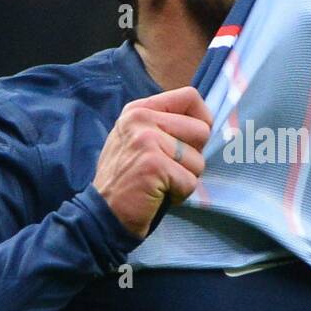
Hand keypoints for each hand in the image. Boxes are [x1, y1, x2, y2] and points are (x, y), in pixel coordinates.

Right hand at [93, 86, 212, 237]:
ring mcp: (146, 140)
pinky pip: (190, 182)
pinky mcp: (154, 164)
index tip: (193, 141)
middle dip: (193, 157)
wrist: (103, 213)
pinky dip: (179, 194)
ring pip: (198, 160)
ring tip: (159, 183)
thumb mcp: (137, 139)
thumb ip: (166, 125)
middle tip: (168, 169)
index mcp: (139, 109)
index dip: (202, 120)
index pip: (190, 97)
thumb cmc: (127, 180)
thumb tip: (206, 123)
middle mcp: (141, 119)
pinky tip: (157, 195)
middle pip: (201, 130)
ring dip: (185, 179)